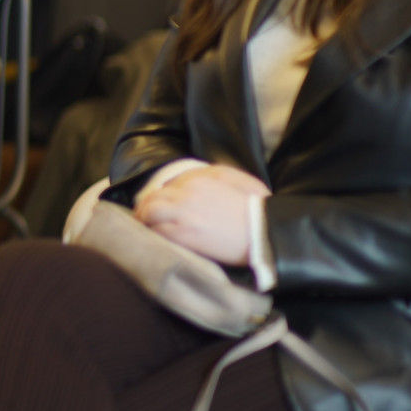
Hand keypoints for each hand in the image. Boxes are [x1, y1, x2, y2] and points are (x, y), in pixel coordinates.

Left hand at [136, 165, 269, 265]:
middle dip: (147, 205)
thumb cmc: (257, 207)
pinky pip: (157, 231)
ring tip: (146, 226)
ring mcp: (183, 214)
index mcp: (200, 178)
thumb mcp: (238, 179)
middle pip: (154, 195)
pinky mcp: (184, 235)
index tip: (161, 202)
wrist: (265, 233)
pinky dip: (153, 232)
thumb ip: (214, 173)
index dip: (163, 193)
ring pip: (150, 211)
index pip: (169, 182)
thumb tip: (199, 176)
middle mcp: (186, 193)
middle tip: (145, 215)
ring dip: (145, 218)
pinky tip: (154, 237)